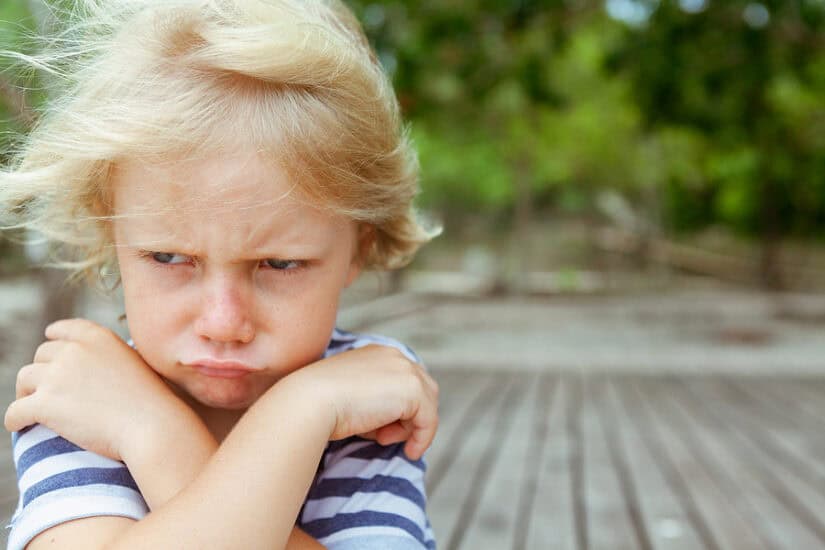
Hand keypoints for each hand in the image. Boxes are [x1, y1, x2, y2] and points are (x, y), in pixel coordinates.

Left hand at [4, 318, 184, 462]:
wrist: (151, 424)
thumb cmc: (150, 401)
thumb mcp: (133, 363)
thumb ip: (108, 357)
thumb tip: (90, 369)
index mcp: (98, 337)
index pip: (63, 329)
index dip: (53, 340)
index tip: (52, 352)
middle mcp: (74, 350)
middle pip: (41, 355)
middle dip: (42, 371)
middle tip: (48, 391)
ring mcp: (57, 376)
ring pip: (24, 379)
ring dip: (27, 393)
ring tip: (33, 408)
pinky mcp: (44, 404)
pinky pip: (15, 411)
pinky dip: (14, 419)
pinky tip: (19, 426)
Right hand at [287, 345, 438, 459]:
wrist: (310, 401)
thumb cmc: (319, 403)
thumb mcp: (348, 395)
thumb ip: (372, 399)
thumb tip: (390, 423)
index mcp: (377, 353)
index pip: (402, 381)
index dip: (397, 408)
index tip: (380, 430)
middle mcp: (394, 355)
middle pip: (421, 390)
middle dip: (407, 416)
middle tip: (382, 437)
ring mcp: (405, 369)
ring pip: (426, 405)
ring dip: (409, 427)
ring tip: (382, 439)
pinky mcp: (413, 390)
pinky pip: (429, 420)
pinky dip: (422, 439)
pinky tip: (409, 452)